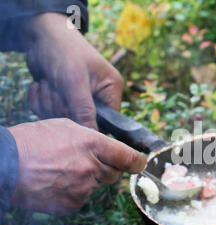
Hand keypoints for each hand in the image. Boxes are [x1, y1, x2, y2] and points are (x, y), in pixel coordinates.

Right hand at [8, 118, 146, 214]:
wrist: (5, 165)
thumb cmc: (32, 141)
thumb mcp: (65, 127)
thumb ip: (90, 138)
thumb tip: (106, 148)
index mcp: (92, 144)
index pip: (128, 157)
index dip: (138, 162)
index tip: (141, 164)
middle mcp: (91, 167)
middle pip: (114, 174)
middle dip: (106, 169)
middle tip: (87, 163)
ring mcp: (82, 188)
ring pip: (96, 186)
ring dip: (87, 181)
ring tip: (62, 171)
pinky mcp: (72, 204)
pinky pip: (81, 199)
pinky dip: (73, 193)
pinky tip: (56, 184)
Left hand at [23, 13, 122, 128]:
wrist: (41, 33)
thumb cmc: (64, 51)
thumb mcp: (76, 82)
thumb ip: (84, 110)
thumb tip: (92, 135)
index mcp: (111, 91)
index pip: (108, 122)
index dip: (89, 123)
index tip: (72, 111)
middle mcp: (98, 96)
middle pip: (81, 122)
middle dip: (61, 107)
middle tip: (56, 89)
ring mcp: (78, 98)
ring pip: (62, 118)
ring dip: (48, 102)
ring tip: (47, 83)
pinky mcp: (61, 98)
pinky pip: (48, 112)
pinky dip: (40, 100)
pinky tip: (41, 84)